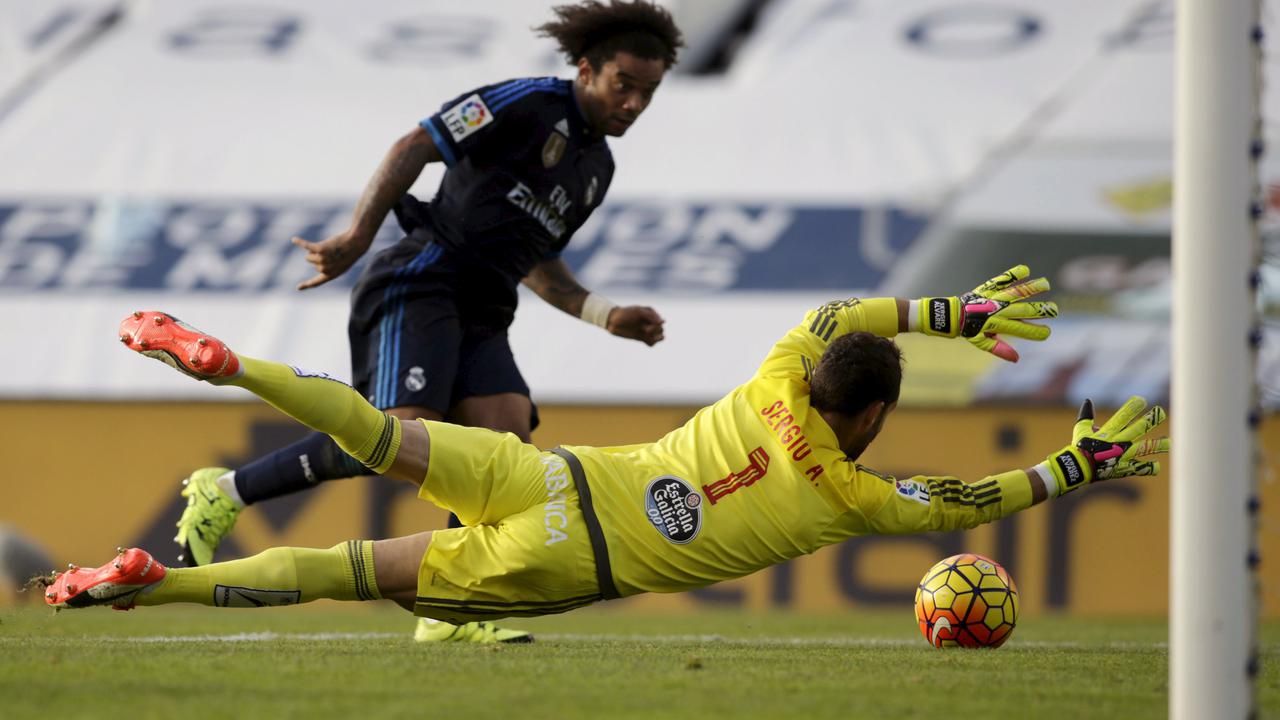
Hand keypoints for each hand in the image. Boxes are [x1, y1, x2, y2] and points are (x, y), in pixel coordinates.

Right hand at [292, 231, 371, 289]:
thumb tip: (316, 264)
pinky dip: (300, 242)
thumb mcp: (341, 264)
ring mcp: (322, 260)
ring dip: (315, 250)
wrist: (357, 243)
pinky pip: (306, 246)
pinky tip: (294, 239)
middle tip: (332, 251)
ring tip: (329, 246)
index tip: (297, 288)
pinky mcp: (320, 249)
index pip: (316, 282)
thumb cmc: (350, 252)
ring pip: (309, 256)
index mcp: (331, 275)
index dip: (307, 285)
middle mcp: (325, 269)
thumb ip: (329, 267)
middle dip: (318, 256)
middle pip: (311, 263)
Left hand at [606, 306, 664, 345]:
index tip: (646, 327)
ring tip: (647, 337)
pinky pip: (652, 343)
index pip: (660, 323)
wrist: (612, 321)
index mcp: (651, 314)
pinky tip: (645, 341)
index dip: (655, 326)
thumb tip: (664, 322)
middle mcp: (650, 322)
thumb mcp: (638, 312)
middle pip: (660, 330)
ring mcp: (646, 330)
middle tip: (644, 330)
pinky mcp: (642, 338)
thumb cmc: (625, 314)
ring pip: (659, 337)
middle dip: (654, 332)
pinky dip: (651, 343)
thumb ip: (651, 316)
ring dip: (655, 338)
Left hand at [917, 264, 1058, 361]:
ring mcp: (993, 298)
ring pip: (1014, 292)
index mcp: (996, 325)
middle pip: (1022, 310)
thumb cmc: (969, 329)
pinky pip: (1001, 280)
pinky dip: (1013, 275)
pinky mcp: (988, 288)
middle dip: (1040, 311)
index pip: (1020, 330)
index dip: (1035, 332)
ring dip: (1031, 288)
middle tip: (1055, 310)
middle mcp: (996, 311)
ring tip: (1046, 284)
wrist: (952, 315)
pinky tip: (1025, 269)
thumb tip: (1017, 359)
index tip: (1047, 333)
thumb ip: (999, 349)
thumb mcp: (982, 342)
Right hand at [1039, 397, 1169, 495]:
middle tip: (1161, 413)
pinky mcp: (1124, 468)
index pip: (1123, 416)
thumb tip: (1088, 401)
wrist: (1078, 469)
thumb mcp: (1080, 429)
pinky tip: (1157, 466)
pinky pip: (1139, 469)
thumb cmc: (1079, 447)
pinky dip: (1148, 468)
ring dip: (1158, 445)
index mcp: (1108, 432)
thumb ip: (1086, 415)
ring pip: (1144, 448)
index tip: (1141, 400)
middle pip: (1138, 429)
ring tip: (1170, 443)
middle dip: (1150, 420)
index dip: (1132, 407)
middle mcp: (1119, 442)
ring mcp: (1123, 455)